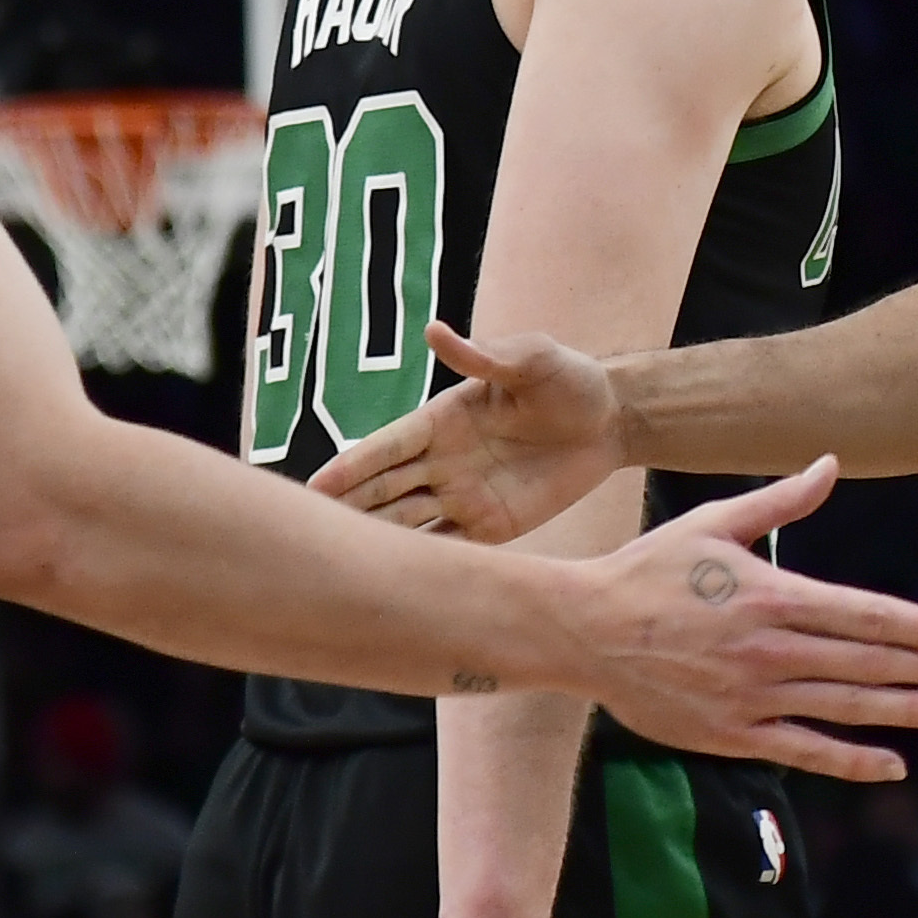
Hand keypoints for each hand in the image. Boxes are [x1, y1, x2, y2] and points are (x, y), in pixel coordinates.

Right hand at [321, 324, 626, 541]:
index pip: (385, 448)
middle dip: (347, 511)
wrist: (612, 420)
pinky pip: (448, 548)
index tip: (314, 487)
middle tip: (305, 538)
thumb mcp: (532, 359)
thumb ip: (484, 356)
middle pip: (383, 490)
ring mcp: (462, 496)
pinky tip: (395, 588)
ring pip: (405, 524)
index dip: (351, 467)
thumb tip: (434, 330)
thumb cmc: (569, 379)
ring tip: (336, 568)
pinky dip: (423, 566)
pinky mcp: (490, 526)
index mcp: (440, 420)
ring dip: (375, 543)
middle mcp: (441, 461)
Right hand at [559, 461, 917, 780]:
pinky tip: (893, 765)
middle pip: (869, 662)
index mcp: (772, 594)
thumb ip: (781, 502)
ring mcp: (752, 695)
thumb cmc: (649, 570)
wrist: (581, 628)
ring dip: (907, 709)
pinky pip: (804, 751)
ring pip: (847, 707)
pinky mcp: (731, 733)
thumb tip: (830, 463)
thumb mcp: (715, 523)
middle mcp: (770, 647)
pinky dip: (852, 761)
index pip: (867, 615)